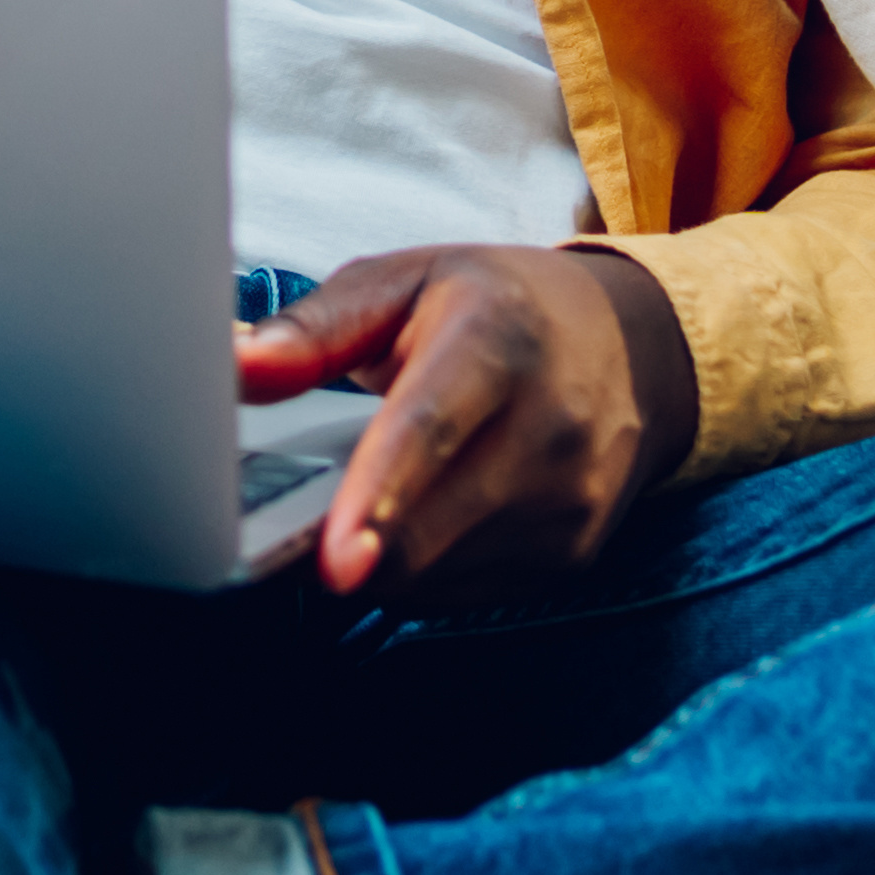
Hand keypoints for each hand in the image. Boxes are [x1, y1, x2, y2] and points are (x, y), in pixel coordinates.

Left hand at [235, 245, 696, 593]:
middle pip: (427, 528)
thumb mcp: (407, 282)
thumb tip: (240, 369)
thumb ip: (318, 327)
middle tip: (292, 519)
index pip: (432, 430)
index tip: (336, 558)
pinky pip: (460, 592)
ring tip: (380, 489)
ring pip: (434, 573)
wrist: (633, 348)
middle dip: (345, 542)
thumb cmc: (500, 310)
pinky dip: (419, 568)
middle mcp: (549, 425)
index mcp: (498, 340)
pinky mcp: (572, 555)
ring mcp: (570, 501)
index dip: (378, 496)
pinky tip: (426, 513)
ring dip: (379, 553)